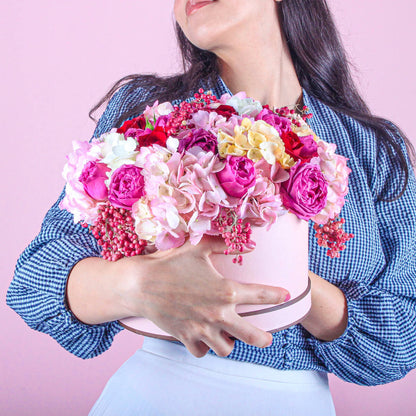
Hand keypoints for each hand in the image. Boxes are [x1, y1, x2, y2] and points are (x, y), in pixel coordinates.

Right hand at [120, 236, 289, 357]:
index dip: (277, 295)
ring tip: (228, 334)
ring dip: (230, 342)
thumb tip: (249, 243)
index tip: (285, 295)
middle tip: (267, 337)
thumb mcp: (198, 249)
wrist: (141, 284)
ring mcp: (202, 329)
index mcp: (226, 290)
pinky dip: (205, 347)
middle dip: (264, 339)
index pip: (262, 295)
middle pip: (253, 336)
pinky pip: (202, 352)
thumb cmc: (170, 264)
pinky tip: (204, 337)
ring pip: (227, 348)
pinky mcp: (186, 338)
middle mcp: (218, 314)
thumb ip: (225, 245)